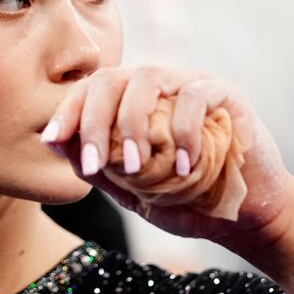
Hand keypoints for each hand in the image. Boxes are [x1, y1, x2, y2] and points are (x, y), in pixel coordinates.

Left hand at [41, 65, 293, 253]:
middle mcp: (158, 86)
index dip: (67, 111)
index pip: (89, 90)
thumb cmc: (185, 201)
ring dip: (133, 123)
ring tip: (135, 166)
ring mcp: (191, 84)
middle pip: (112, 78)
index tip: (51, 140)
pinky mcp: (227, 93)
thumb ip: (95, 165)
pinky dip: (182, 130)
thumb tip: (51, 141)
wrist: (241, 216)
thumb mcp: (130, 190)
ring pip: (148, 77)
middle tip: (92, 164)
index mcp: (131, 103)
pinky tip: (182, 166)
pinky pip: (196, 95)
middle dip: (93, 120)